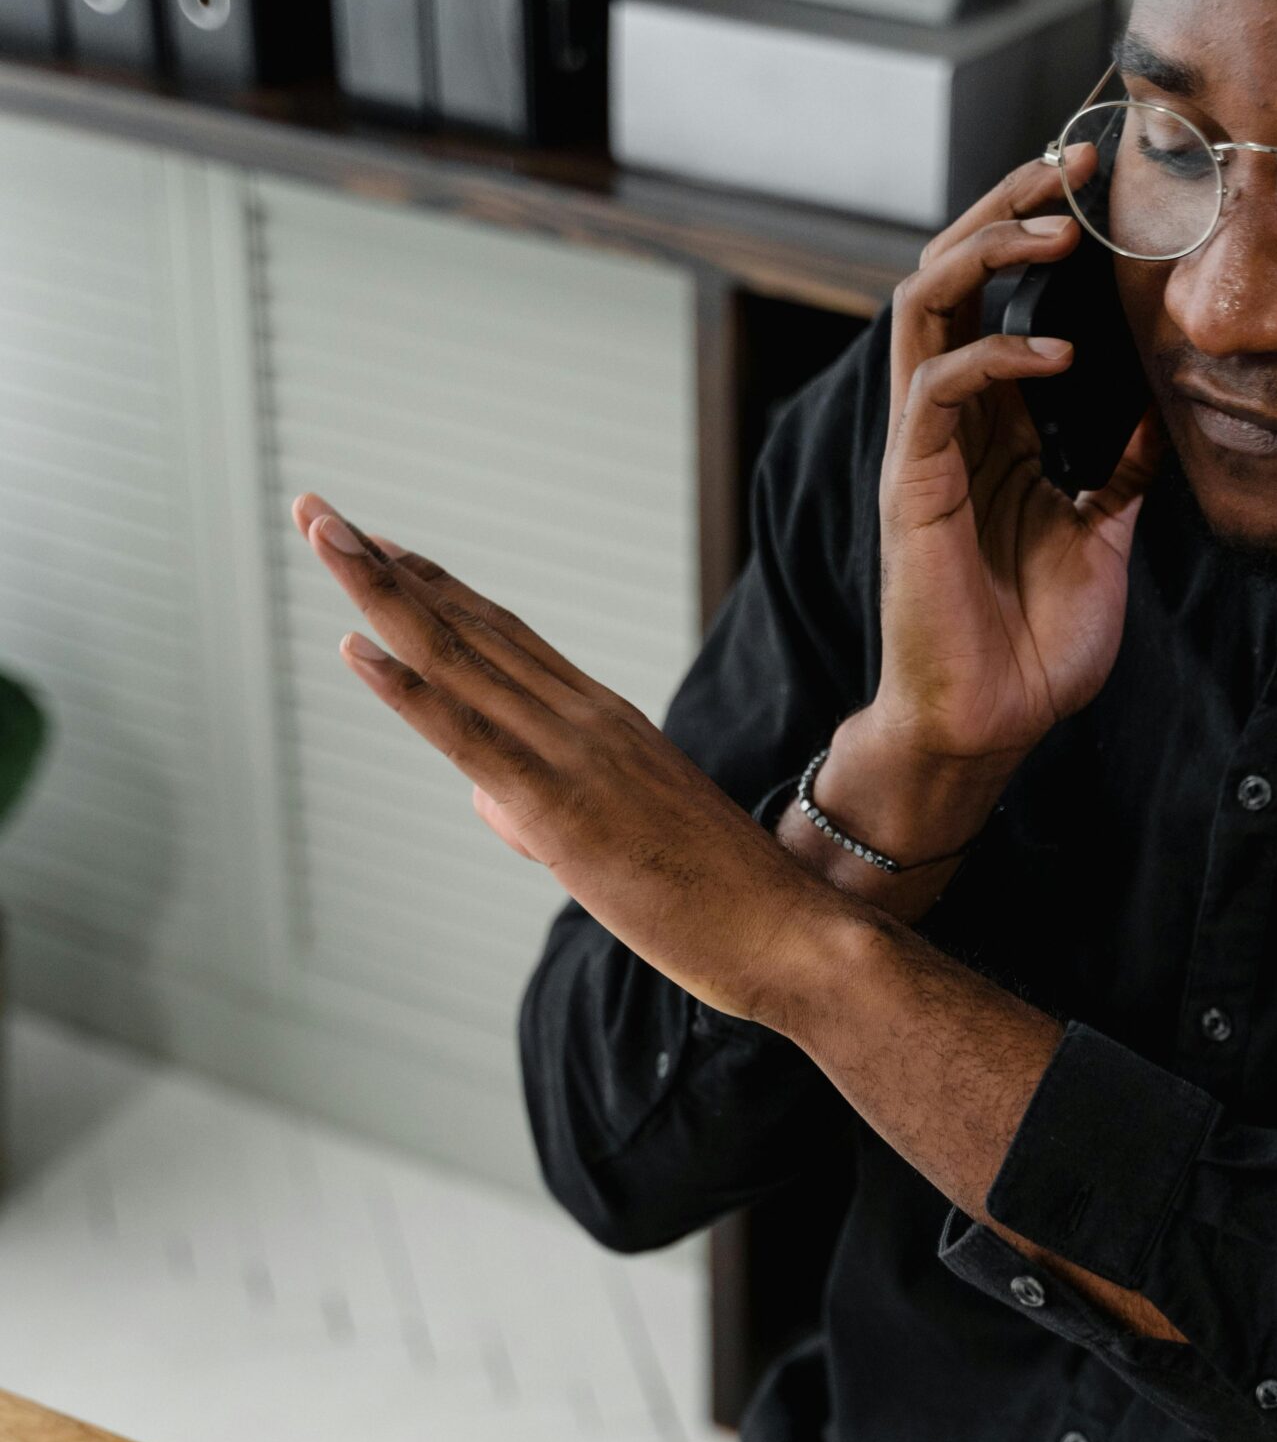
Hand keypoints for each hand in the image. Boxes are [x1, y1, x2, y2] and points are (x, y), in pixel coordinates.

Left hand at [290, 491, 846, 1025]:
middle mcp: (586, 719)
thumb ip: (547, 815)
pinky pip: (469, 740)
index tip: (380, 544)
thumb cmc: (721, 905)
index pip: (504, 637)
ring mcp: (573, 757)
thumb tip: (486, 801)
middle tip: (319, 509)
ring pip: (458, 660)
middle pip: (469, 626)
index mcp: (607, 723)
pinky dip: (407, 690)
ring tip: (322, 531)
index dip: (436, 586)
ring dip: (380, 593)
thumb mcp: (624, 848)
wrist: (792, 932)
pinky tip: (353, 646)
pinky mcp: (561, 812)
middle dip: (386, 565)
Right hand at [855, 147, 1164, 835]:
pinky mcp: (911, 485)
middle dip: (1010, 206)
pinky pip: (937, 386)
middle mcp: (947, 422)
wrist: (988, 726)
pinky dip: (996, 356)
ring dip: (990, 251)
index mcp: (990, 428)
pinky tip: (1056, 357)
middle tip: (1075, 164)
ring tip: (1058, 230)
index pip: (996, 295)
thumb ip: (1124, 467)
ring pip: (926, 301)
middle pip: (952, 271)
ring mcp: (923, 448)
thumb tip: (1171, 403)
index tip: (1103, 187)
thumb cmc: (1032, 646)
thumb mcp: (1104, 536)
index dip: (1038, 232)